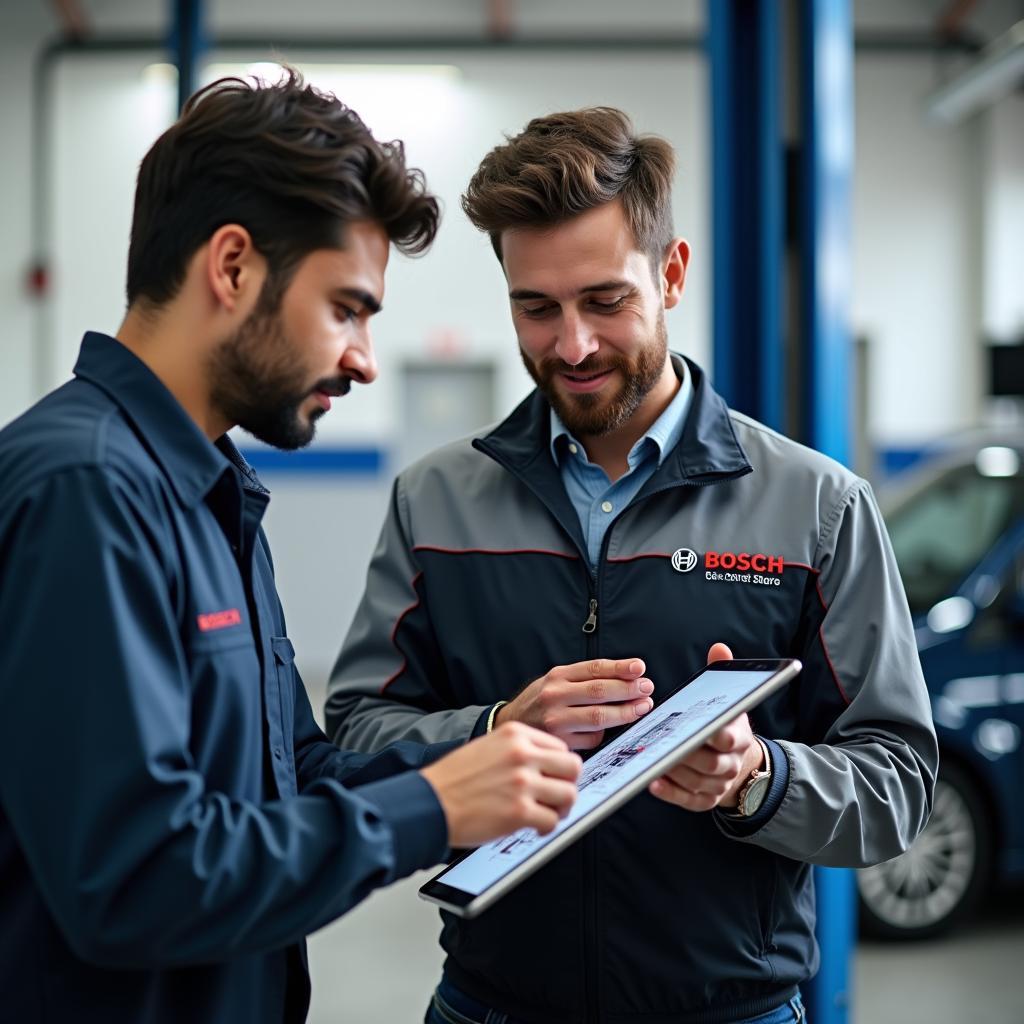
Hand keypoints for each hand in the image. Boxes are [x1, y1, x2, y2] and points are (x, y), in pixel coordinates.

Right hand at [421, 722, 581, 846]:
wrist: (429, 801)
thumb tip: (547, 765)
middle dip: (567, 785)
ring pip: (569, 795)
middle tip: (556, 796)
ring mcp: (522, 782)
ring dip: (560, 809)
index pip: (560, 746)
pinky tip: (533, 827)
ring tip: (546, 813)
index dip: (559, 766)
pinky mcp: (519, 811)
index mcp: (515, 734)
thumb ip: (518, 749)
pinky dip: (546, 828)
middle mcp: (521, 754)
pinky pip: (552, 821)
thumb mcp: (488, 746)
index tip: (553, 778)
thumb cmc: (454, 778)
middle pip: (572, 767)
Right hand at [495, 658, 653, 750]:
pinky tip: (611, 729)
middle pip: (600, 691)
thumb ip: (582, 679)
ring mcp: (556, 720)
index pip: (595, 668)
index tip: (640, 668)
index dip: (620, 667)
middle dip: (628, 689)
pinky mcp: (559, 742)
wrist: (508, 725)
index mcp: (557, 676)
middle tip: (646, 688)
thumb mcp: (553, 681)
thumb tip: (624, 677)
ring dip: (625, 712)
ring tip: (642, 707)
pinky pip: (592, 738)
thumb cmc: (538, 702)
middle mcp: (555, 695)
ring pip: (599, 716)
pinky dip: (604, 734)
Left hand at [648, 643, 763, 811]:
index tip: (700, 728)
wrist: (742, 762)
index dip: (715, 735)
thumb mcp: (729, 700)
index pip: (728, 739)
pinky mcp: (707, 800)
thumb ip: (721, 675)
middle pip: (710, 763)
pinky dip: (672, 793)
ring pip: (697, 782)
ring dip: (674, 771)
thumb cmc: (727, 726)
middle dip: (687, 754)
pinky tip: (654, 782)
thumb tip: (719, 649)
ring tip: (651, 758)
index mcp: (737, 737)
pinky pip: (690, 800)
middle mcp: (731, 763)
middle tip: (663, 743)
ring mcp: (720, 784)